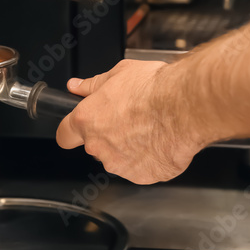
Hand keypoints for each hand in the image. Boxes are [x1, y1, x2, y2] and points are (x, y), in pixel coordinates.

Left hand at [55, 59, 211, 184]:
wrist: (185, 107)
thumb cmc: (155, 89)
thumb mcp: (119, 73)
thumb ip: (93, 84)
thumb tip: (77, 86)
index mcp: (87, 120)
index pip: (64, 135)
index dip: (71, 131)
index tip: (78, 129)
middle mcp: (99, 146)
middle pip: (95, 146)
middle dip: (108, 135)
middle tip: (129, 118)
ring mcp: (121, 165)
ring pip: (118, 158)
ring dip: (129, 147)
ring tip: (150, 128)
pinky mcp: (143, 176)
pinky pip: (142, 168)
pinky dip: (149, 158)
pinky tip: (160, 140)